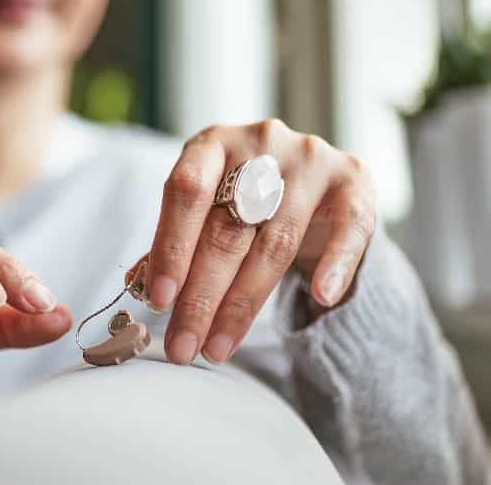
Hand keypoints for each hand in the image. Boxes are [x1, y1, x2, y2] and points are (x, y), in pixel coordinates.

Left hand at [126, 119, 375, 365]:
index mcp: (212, 143)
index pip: (186, 192)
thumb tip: (136, 284)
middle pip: (227, 229)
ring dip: (243, 304)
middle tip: (182, 346)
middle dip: (200, 297)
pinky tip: (321, 298)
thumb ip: (174, 242)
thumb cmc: (245, 198)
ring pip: (275, 242)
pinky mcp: (354, 179)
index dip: (170, 248)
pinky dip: (336, 264)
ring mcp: (310, 158)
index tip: (158, 302)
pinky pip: (349, 227)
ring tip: (217, 347)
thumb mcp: (206, 208)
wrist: (315, 181)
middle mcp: (261, 141)